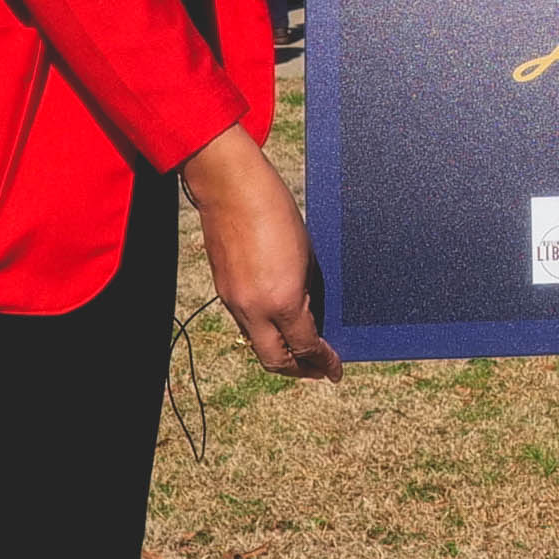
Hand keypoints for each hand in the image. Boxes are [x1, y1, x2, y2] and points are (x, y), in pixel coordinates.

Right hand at [181, 130, 337, 379]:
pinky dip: (264, 332)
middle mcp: (254, 309)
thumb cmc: (276, 211)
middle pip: (276, 361)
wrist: (231, 188)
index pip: (306, 346)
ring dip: (279, 353)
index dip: (323, 362)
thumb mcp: (307, 255)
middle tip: (318, 369)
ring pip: (257, 345)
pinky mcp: (223, 291)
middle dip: (300, 370)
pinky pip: (245, 325)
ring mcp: (234, 302)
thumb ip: (308, 292)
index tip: (335, 369)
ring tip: (300, 350)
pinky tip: (277, 323)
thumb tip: (311, 317)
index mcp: (282, 299)